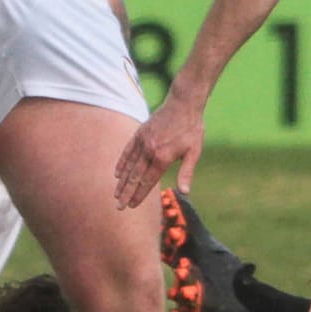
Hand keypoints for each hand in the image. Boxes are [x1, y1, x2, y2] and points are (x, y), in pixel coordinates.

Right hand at [111, 86, 205, 208]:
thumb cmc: (192, 130)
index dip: (139, 195)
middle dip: (127, 193)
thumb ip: (186, 172)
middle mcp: (149, 151)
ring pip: (129, 166)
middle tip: (119, 206)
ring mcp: (142, 142)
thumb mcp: (194, 152)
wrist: (183, 104)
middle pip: (135, 177)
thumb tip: (185, 192)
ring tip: (116, 194)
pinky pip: (127, 152)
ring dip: (122, 182)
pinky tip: (117, 174)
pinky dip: (121, 163)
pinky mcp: (139, 134)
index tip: (132, 206)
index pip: (148, 181)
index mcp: (163, 158)